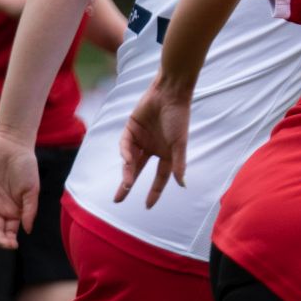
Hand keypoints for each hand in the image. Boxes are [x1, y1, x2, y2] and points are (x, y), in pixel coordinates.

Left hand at [0, 132, 40, 249]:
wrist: (12, 146)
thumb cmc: (26, 167)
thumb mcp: (32, 190)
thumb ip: (29, 209)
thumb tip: (27, 230)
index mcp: (15, 208)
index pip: (10, 229)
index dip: (10, 238)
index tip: (12, 245)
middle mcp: (0, 206)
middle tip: (0, 244)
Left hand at [116, 84, 188, 208]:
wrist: (169, 93)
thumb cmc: (179, 117)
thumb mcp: (179, 144)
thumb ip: (179, 164)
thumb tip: (182, 185)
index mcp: (166, 155)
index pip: (159, 177)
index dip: (154, 192)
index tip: (147, 206)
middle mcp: (152, 149)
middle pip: (137, 171)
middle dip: (127, 186)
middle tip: (118, 200)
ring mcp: (141, 139)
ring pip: (130, 160)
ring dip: (127, 171)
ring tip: (126, 183)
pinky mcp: (131, 129)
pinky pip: (125, 144)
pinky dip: (125, 152)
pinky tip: (127, 159)